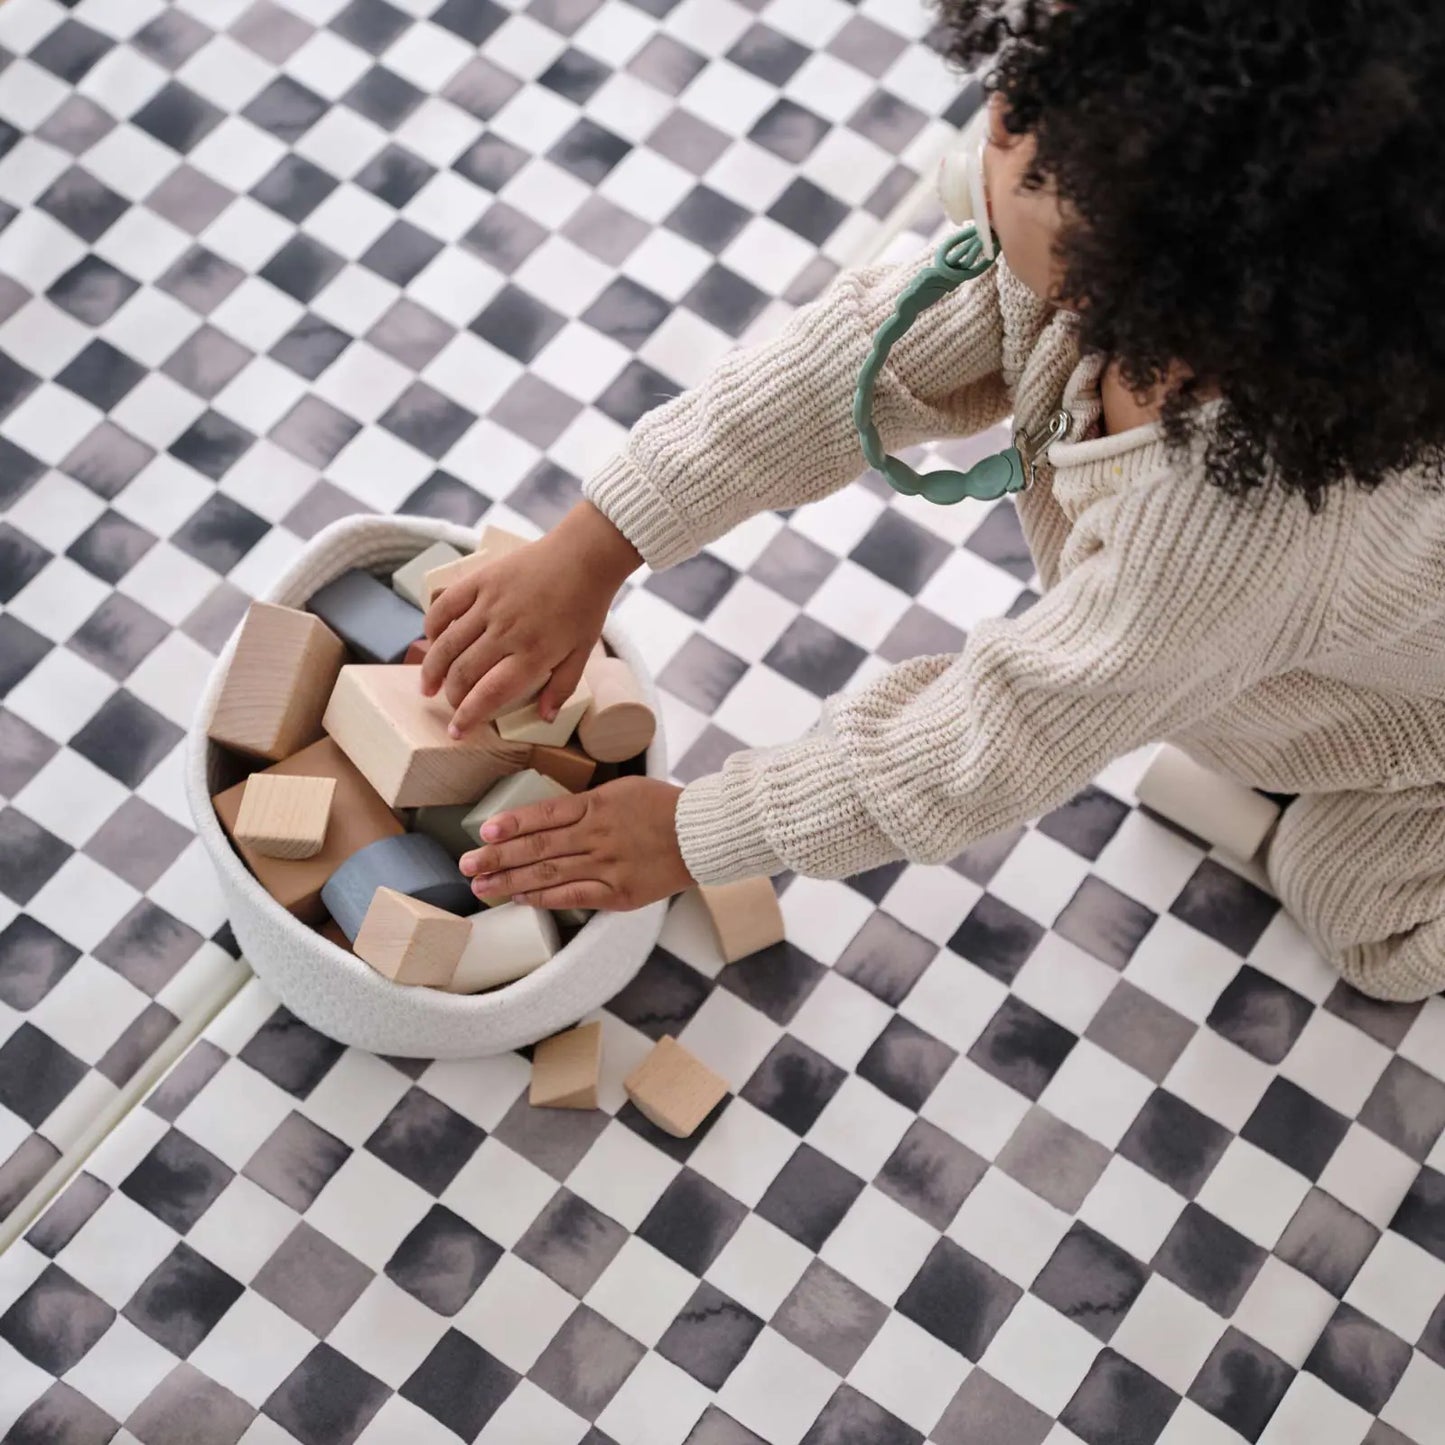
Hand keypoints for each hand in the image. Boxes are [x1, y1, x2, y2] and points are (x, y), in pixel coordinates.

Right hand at [420, 503, 640, 736]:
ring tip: (427, 685)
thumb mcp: (583, 652)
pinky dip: (432, 626)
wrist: (584, 555)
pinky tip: (431, 641)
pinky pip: (445, 607)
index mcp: (534, 654)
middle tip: (448, 704)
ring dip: (432, 669)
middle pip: (464, 673)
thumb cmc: (585, 606)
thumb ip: (562, 687)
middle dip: (451, 696)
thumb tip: (544, 717)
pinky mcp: (481, 581)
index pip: (490, 694)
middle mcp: (507, 632)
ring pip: (447, 644)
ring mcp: (490, 604)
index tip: (457, 731)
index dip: (468, 716)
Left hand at [460, 776, 692, 911]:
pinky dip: (545, 899)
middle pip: (539, 847)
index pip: (545, 815)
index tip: (484, 831)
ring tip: (480, 886)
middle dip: (497, 857)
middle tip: (465, 864)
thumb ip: (586, 802)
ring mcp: (608, 866)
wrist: (701, 834)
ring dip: (511, 882)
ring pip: (550, 874)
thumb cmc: (661, 806)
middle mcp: (598, 836)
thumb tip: (546, 815)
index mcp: (598, 806)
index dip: (512, 824)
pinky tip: (521, 900)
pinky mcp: (619, 893)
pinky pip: (574, 897)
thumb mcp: (622, 789)